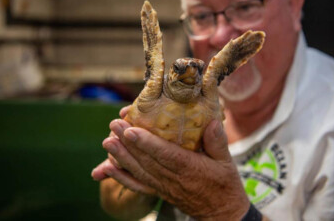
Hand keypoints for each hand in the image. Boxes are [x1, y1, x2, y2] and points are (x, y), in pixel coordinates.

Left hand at [101, 110, 249, 219]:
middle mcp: (173, 179)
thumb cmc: (224, 185)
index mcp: (190, 168)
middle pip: (146, 161)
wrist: (221, 214)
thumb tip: (212, 122)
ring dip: (121, 157)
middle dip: (128, 143)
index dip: (146, 143)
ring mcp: (163, 187)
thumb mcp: (227, 162)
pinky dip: (120, 178)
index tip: (130, 130)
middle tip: (114, 125)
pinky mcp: (158, 192)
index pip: (164, 155)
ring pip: (138, 172)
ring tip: (107, 141)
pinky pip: (137, 186)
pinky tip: (106, 168)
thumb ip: (218, 142)